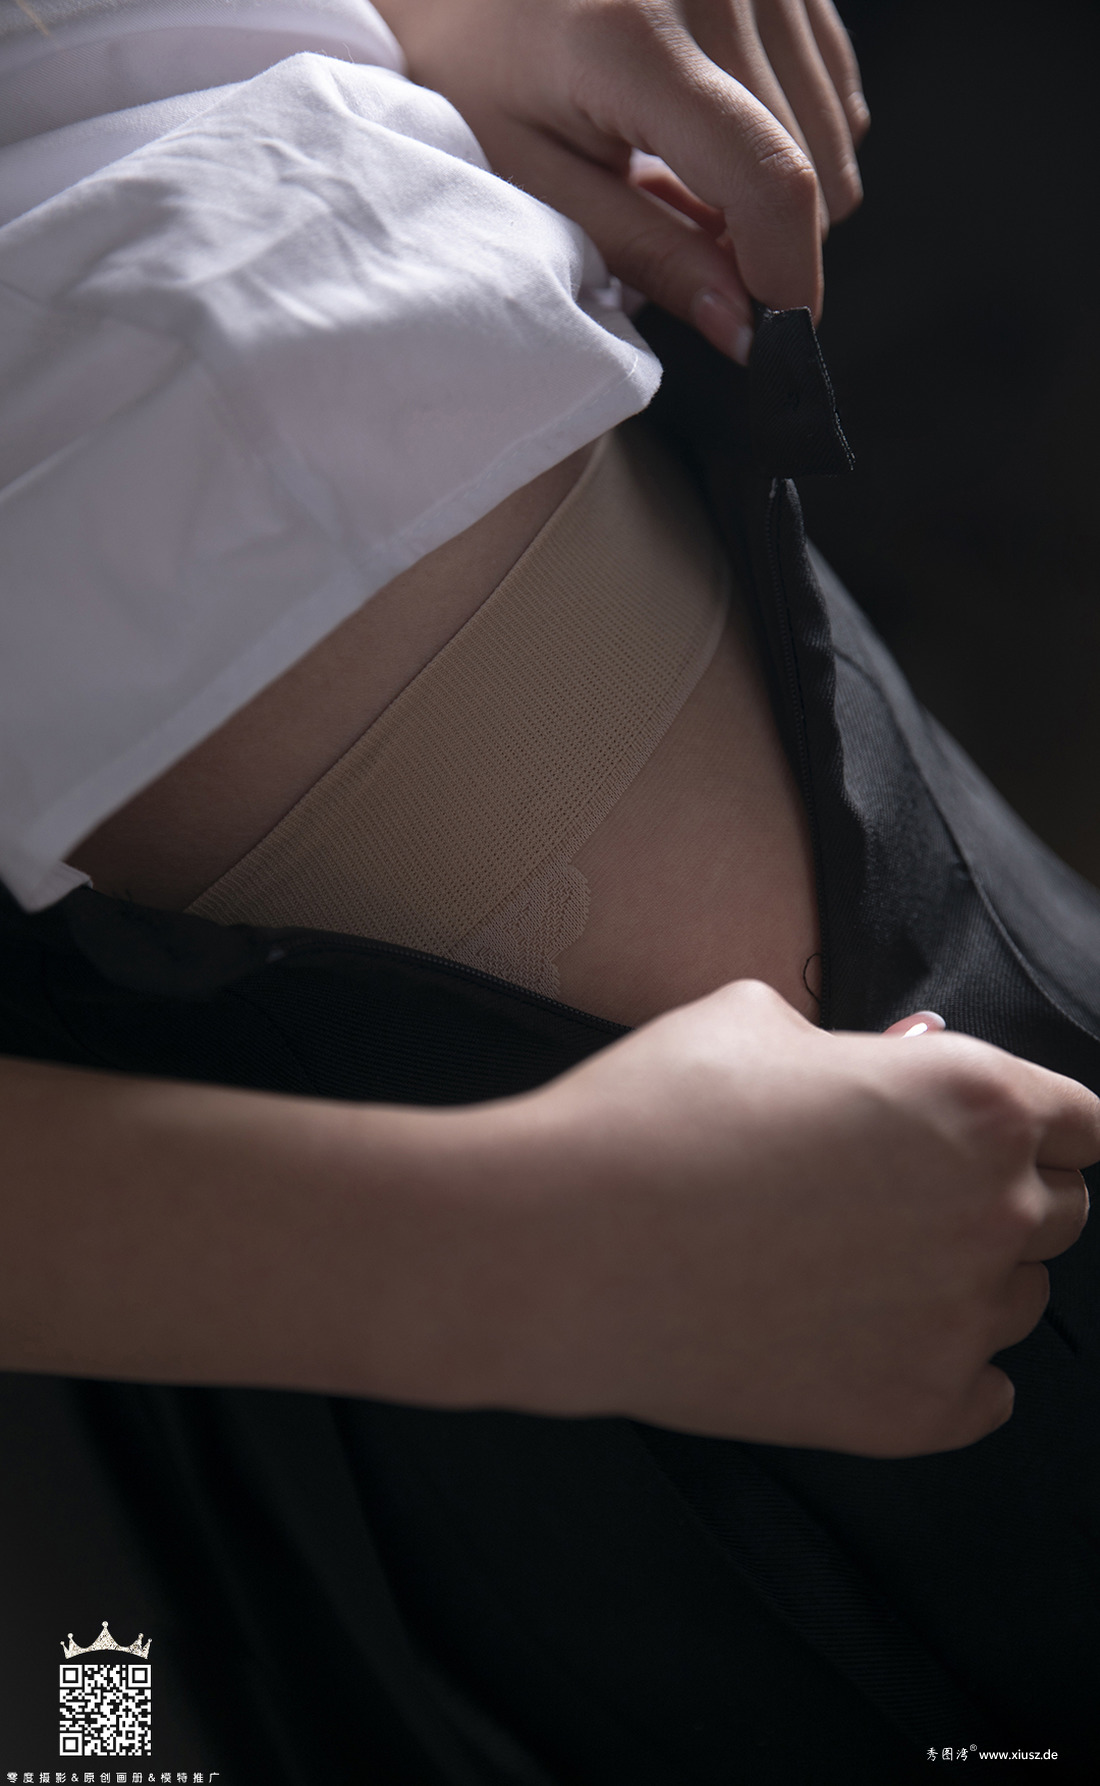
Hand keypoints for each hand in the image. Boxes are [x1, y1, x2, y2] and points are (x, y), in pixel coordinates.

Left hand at [372, 0, 868, 360]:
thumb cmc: (479, 65)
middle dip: (761, 240)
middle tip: (679, 239)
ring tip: (683, 173)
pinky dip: (788, 135)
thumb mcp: (535, 179)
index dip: (784, 278)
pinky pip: (834, 90)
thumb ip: (644, 252)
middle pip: (810, 168)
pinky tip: (716, 128)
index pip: (768, 179)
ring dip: (774, 189)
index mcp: (636, 34)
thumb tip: (741, 326)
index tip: (769, 337)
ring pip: (835, 138)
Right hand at [499, 981, 1095, 1455]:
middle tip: (906, 1191)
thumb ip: (859, 1043)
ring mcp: (958, 1322)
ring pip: (1020, 1301)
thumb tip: (903, 1059)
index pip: (1084, 1122)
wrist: (565, 1244)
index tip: (996, 1135)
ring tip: (864, 1263)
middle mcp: (993, 1212)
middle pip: (1060, 1211)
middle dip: (999, 1193)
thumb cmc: (654, 1113)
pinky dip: (945, 1365)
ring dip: (968, 1277)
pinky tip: (872, 1333)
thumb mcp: (755, 1021)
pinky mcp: (911, 1413)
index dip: (1036, 1122)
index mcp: (975, 1099)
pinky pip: (986, 1394)